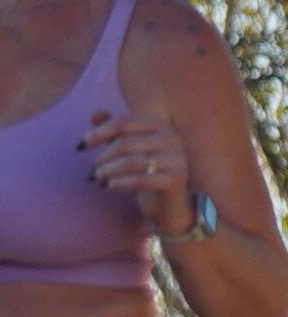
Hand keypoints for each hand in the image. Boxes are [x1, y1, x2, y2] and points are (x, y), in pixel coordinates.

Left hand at [82, 109, 196, 234]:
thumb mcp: (129, 148)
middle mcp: (172, 139)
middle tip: (91, 171)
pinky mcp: (176, 180)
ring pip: (131, 162)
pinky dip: (120, 183)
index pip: (123, 122)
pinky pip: (141, 180)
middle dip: (102, 158)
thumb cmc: (145, 170)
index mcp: (161, 125)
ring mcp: (177, 159)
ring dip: (108, 171)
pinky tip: (108, 187)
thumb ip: (115, 130)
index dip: (98, 133)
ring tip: (97, 179)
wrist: (169, 202)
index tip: (80, 146)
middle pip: (126, 143)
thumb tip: (94, 114)